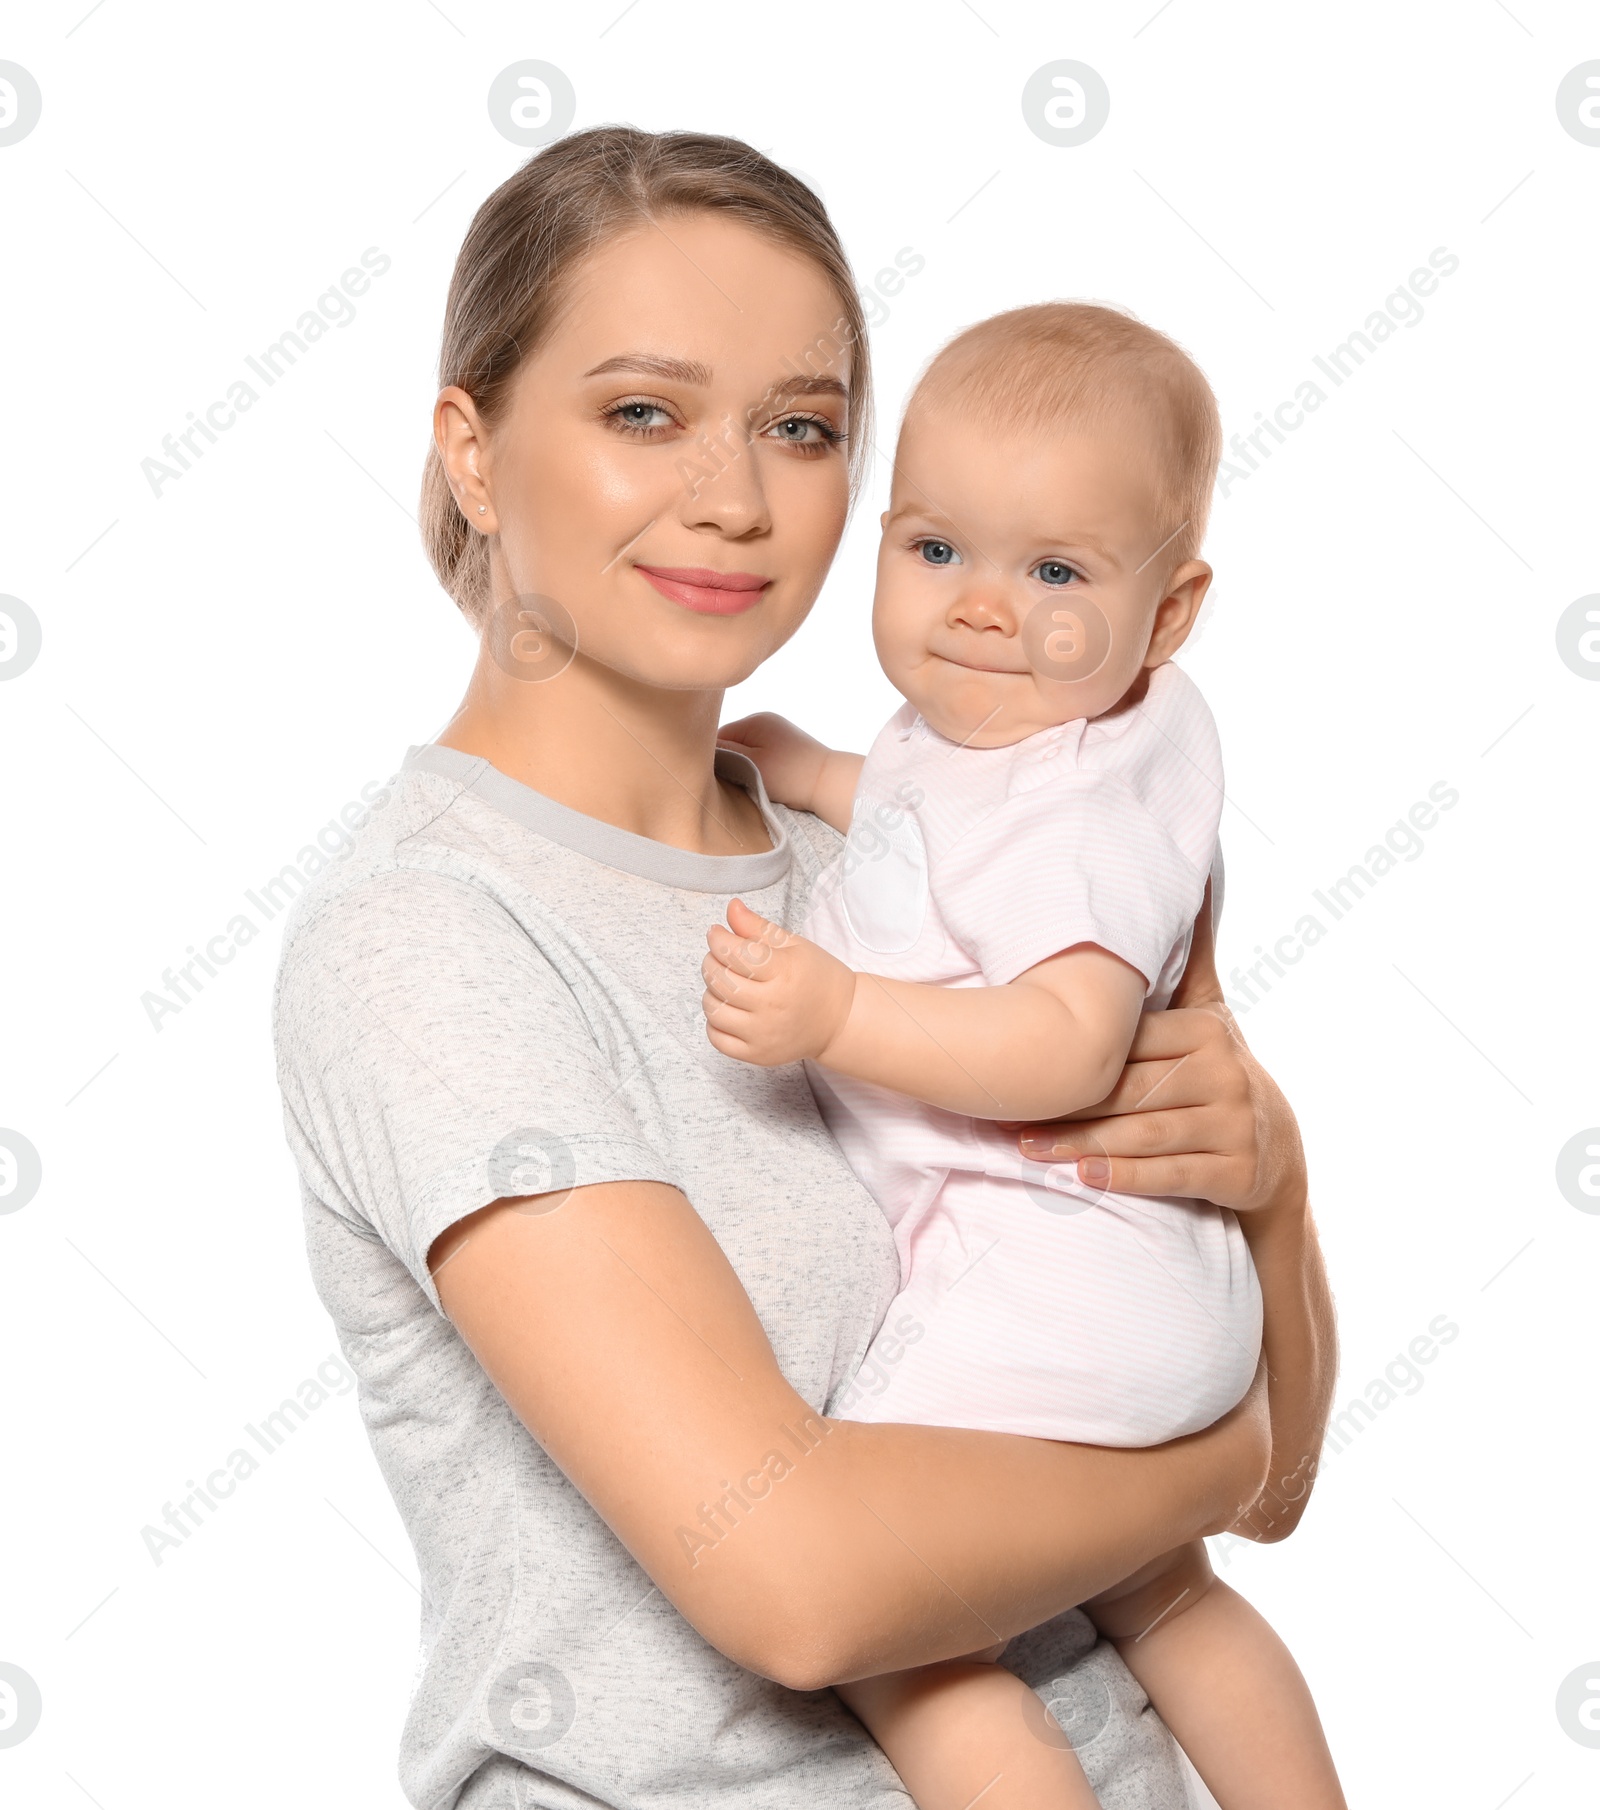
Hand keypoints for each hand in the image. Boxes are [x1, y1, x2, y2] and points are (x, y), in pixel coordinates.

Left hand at [702, 898, 856, 1066]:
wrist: (840, 1021)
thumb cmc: (817, 978)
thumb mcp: (793, 945)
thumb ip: (758, 927)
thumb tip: (731, 908)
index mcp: (785, 972)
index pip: (734, 953)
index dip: (717, 939)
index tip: (716, 934)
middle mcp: (773, 1005)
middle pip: (719, 981)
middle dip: (711, 962)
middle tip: (720, 957)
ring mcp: (764, 1034)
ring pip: (713, 1009)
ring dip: (712, 992)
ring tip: (727, 983)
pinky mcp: (757, 1054)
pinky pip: (717, 1038)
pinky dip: (715, 1021)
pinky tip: (729, 1009)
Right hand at [718, 712, 831, 811]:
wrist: (829, 783)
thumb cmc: (790, 776)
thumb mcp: (751, 765)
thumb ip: (725, 753)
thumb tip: (703, 746)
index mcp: (754, 721)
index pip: (717, 736)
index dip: (713, 757)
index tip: (714, 777)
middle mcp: (765, 720)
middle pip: (731, 741)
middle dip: (729, 760)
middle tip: (731, 781)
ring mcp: (777, 731)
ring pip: (746, 748)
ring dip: (743, 764)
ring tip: (750, 781)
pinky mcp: (786, 745)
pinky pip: (760, 752)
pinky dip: (757, 765)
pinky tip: (764, 778)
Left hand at [1014, 882, 1306, 1219]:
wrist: (1278, 1156)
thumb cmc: (1219, 1071)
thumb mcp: (1210, 1012)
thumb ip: (1193, 951)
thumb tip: (1196, 867)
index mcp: (1206, 1030)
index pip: (1129, 1041)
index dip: (1075, 1050)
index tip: (1020, 1054)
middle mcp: (1224, 1073)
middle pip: (1129, 1089)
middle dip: (1066, 1103)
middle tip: (1002, 1111)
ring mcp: (1232, 1125)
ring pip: (1143, 1133)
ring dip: (1079, 1144)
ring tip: (1025, 1146)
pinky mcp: (1236, 1171)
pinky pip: (1170, 1175)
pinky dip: (1125, 1177)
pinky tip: (1082, 1179)